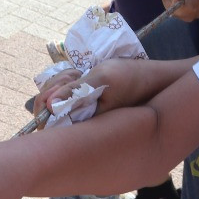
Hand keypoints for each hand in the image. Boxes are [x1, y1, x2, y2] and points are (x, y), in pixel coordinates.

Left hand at [37, 57, 160, 117]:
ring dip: (62, 81)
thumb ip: (75, 90)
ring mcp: (82, 114)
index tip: (64, 81)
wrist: (153, 79)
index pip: (46, 122)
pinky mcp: (86, 105)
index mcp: (82, 126)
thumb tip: (49, 105)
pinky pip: (66, 94)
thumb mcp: (102, 79)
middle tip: (74, 73)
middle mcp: (79, 124)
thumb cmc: (130, 79)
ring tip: (79, 72)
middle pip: (46, 109)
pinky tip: (80, 74)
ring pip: (55, 98)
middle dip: (55, 85)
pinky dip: (69, 81)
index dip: (46, 100)